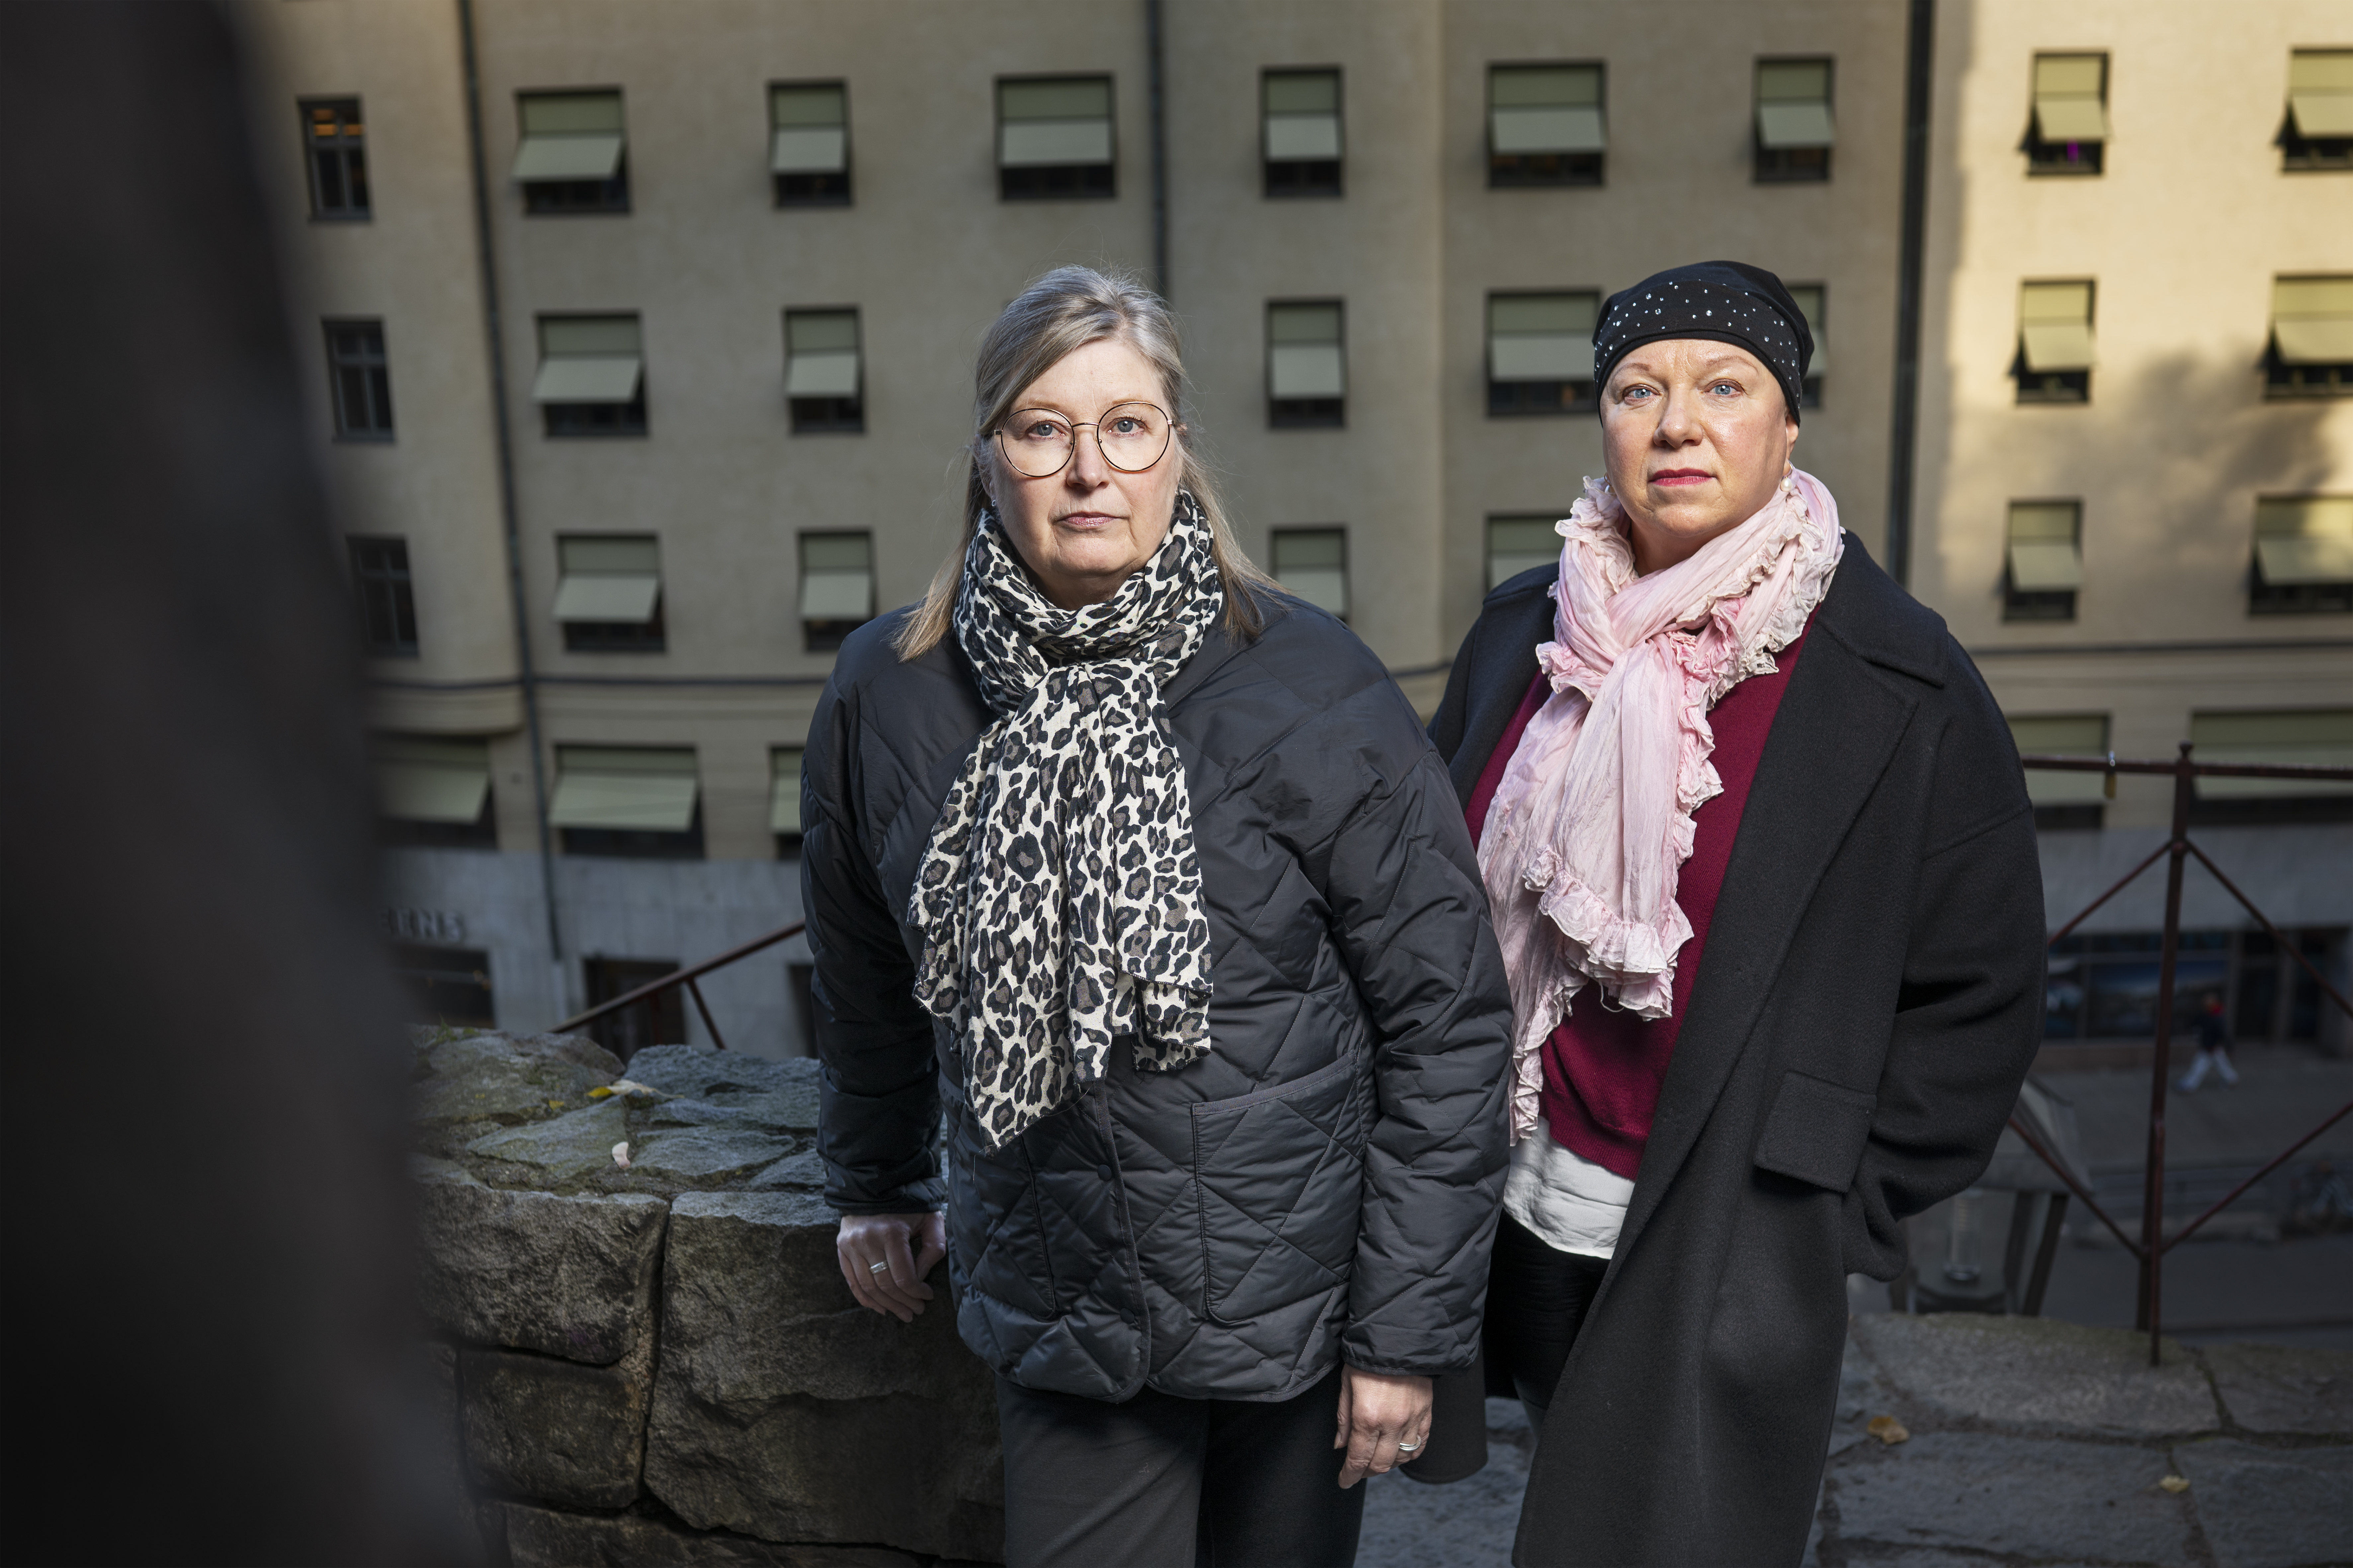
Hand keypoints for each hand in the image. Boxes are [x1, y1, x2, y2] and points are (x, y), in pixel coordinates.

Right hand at [836, 1211, 945, 1322]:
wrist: (877, 1183)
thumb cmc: (910, 1204)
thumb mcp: (931, 1220)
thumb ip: (933, 1249)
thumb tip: (921, 1278)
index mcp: (892, 1233)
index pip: (904, 1277)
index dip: (917, 1293)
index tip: (927, 1297)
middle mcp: (867, 1240)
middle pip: (885, 1285)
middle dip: (903, 1303)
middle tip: (914, 1313)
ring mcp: (851, 1244)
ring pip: (868, 1287)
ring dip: (886, 1305)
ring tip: (900, 1313)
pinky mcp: (841, 1247)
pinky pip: (852, 1281)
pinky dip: (865, 1298)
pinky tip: (879, 1308)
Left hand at [1333, 1366, 1433, 1487]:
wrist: (1400, 1338)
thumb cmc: (1368, 1358)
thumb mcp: (1346, 1384)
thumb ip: (1343, 1418)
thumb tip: (1340, 1445)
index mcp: (1367, 1416)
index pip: (1358, 1459)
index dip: (1350, 1475)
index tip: (1344, 1481)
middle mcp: (1391, 1423)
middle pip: (1381, 1464)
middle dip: (1366, 1472)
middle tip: (1358, 1472)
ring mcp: (1412, 1420)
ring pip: (1401, 1458)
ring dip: (1388, 1464)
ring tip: (1376, 1460)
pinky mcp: (1426, 1413)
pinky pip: (1420, 1444)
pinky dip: (1409, 1453)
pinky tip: (1400, 1453)